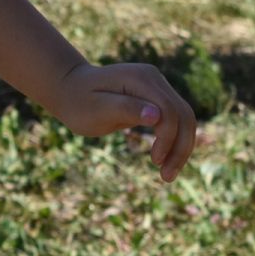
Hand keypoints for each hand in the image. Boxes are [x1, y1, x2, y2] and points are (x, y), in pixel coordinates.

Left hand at [45, 61, 195, 182]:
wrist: (69, 89)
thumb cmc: (78, 102)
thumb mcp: (96, 110)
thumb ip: (125, 109)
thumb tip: (156, 115)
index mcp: (140, 79)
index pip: (169, 110)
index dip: (168, 138)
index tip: (154, 161)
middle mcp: (153, 78)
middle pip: (183, 114)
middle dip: (181, 147)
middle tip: (167, 177)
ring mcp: (156, 86)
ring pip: (184, 118)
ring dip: (182, 147)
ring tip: (167, 174)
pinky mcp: (155, 97)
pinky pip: (175, 120)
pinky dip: (175, 141)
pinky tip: (166, 159)